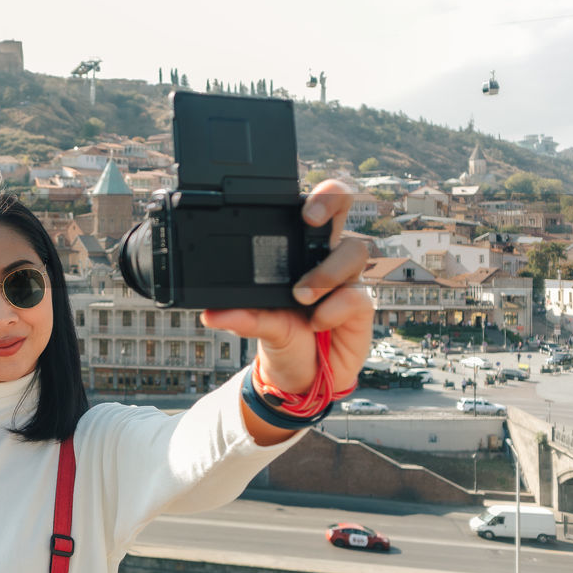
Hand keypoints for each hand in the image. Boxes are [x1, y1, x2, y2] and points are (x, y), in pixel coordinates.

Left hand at [200, 179, 372, 396]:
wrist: (300, 376)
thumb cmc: (282, 338)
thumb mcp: (257, 324)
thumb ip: (240, 316)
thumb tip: (211, 313)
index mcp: (296, 250)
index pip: (311, 208)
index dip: (316, 196)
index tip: (302, 210)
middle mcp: (324, 255)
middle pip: (343, 205)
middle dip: (332, 198)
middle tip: (310, 219)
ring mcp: (346, 278)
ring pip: (354, 251)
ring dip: (326, 272)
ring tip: (302, 296)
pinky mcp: (360, 305)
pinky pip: (357, 294)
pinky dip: (333, 309)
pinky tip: (317, 323)